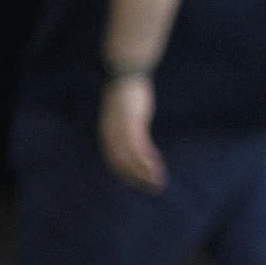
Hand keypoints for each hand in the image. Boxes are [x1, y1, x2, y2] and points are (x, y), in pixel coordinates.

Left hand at [98, 74, 166, 192]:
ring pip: (132, 159)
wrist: (125, 76)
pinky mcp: (133, 125)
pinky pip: (140, 148)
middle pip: (122, 164)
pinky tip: (157, 167)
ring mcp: (122, 130)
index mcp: (107, 134)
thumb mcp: (123, 113)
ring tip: (158, 182)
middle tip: (151, 188)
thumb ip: (124, 125)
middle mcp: (111, 135)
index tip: (140, 183)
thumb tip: (129, 131)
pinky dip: (148, 160)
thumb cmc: (126, 93)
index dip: (127, 174)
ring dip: (145, 173)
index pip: (114, 161)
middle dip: (137, 178)